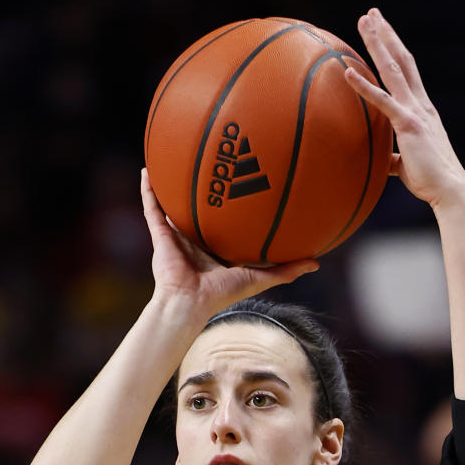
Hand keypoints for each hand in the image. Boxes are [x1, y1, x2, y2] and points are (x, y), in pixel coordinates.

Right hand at [140, 168, 318, 314]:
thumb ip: (286, 270)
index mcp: (216, 251)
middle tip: (212, 167)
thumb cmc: (222, 293)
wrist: (189, 302)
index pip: (225, 227)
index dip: (231, 211)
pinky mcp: (159, 236)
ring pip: (172, 207)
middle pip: (199, 213)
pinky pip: (152, 208)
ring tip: (171, 161)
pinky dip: (148, 190)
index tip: (242, 189)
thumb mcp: (260, 278)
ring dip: (171, 187)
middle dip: (203, 194)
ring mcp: (176, 238)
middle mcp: (196, 242)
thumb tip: (317, 262)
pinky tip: (147, 170)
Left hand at [344, 8, 464, 208]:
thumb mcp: (408, 163)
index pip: (408, 71)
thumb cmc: (430, 180)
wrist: (450, 190)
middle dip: (386, 35)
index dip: (396, 49)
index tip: (384, 30)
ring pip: (393, 69)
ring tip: (365, 21)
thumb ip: (394, 157)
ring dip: (378, 43)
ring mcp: (415, 111)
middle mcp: (420, 104)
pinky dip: (364, 86)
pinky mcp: (407, 125)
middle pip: (401, 60)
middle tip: (371, 13)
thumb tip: (381, 162)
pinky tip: (347, 71)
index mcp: (422, 110)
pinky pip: (382, 101)